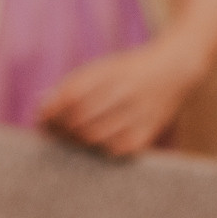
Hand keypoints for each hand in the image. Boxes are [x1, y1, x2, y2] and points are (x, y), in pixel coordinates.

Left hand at [37, 41, 202, 156]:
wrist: (175, 70)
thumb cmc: (130, 70)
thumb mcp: (104, 67)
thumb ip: (74, 85)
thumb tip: (43, 107)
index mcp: (110, 72)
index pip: (71, 97)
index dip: (51, 111)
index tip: (41, 118)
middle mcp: (124, 93)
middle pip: (78, 121)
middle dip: (60, 129)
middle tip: (51, 132)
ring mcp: (136, 115)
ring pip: (92, 139)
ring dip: (75, 141)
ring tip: (69, 137)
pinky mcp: (145, 134)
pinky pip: (112, 150)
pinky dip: (98, 148)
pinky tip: (95, 142)